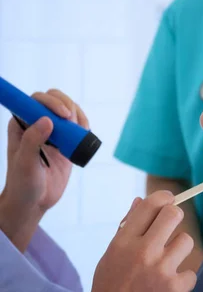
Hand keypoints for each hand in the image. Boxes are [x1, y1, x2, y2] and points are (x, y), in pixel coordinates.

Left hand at [0, 89, 87, 251]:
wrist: (35, 201)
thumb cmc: (23, 184)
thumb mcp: (25, 163)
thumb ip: (32, 141)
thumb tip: (47, 120)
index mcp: (21, 125)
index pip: (35, 101)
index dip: (50, 101)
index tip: (62, 114)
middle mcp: (36, 124)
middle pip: (53, 99)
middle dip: (66, 105)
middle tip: (72, 122)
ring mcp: (53, 132)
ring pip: (68, 109)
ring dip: (77, 115)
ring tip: (79, 131)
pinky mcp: (66, 141)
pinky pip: (78, 124)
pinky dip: (84, 125)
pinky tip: (84, 133)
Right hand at [92, 191, 196, 291]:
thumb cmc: (111, 285)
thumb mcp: (110, 255)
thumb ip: (126, 228)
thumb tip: (140, 201)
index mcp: (124, 241)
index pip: (151, 204)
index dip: (164, 198)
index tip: (168, 201)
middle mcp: (143, 251)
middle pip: (174, 214)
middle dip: (174, 218)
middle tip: (169, 229)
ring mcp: (160, 269)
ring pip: (186, 240)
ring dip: (179, 251)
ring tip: (166, 263)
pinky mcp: (174, 287)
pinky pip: (191, 272)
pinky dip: (182, 280)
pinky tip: (168, 285)